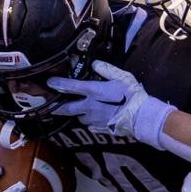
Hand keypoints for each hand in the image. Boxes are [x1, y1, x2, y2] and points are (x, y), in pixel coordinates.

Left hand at [48, 61, 174, 145]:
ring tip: (77, 111)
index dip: (58, 84)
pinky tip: (92, 120)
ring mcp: (94, 119)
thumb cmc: (132, 94)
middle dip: (58, 108)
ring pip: (80, 118)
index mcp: (92, 92)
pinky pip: (91, 126)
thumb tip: (95, 64)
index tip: (49, 83)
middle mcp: (89, 107)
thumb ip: (106, 69)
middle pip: (68, 108)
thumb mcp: (121, 76)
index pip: (70, 86)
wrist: (141, 116)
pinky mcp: (102, 128)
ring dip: (77, 114)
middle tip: (51, 108)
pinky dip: (90, 122)